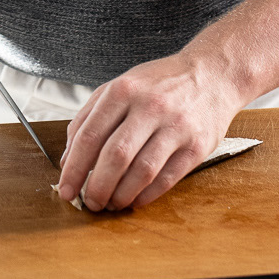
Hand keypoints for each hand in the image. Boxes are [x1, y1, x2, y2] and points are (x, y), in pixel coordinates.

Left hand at [57, 47, 246, 210]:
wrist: (213, 74)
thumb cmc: (160, 84)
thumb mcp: (119, 86)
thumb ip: (88, 118)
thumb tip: (68, 159)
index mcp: (124, 90)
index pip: (90, 135)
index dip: (74, 168)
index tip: (66, 189)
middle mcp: (150, 106)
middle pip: (115, 156)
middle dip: (96, 187)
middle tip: (89, 202)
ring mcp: (176, 126)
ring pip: (141, 171)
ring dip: (121, 195)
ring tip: (111, 203)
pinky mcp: (197, 145)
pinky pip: (167, 179)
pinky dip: (146, 196)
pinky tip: (135, 200)